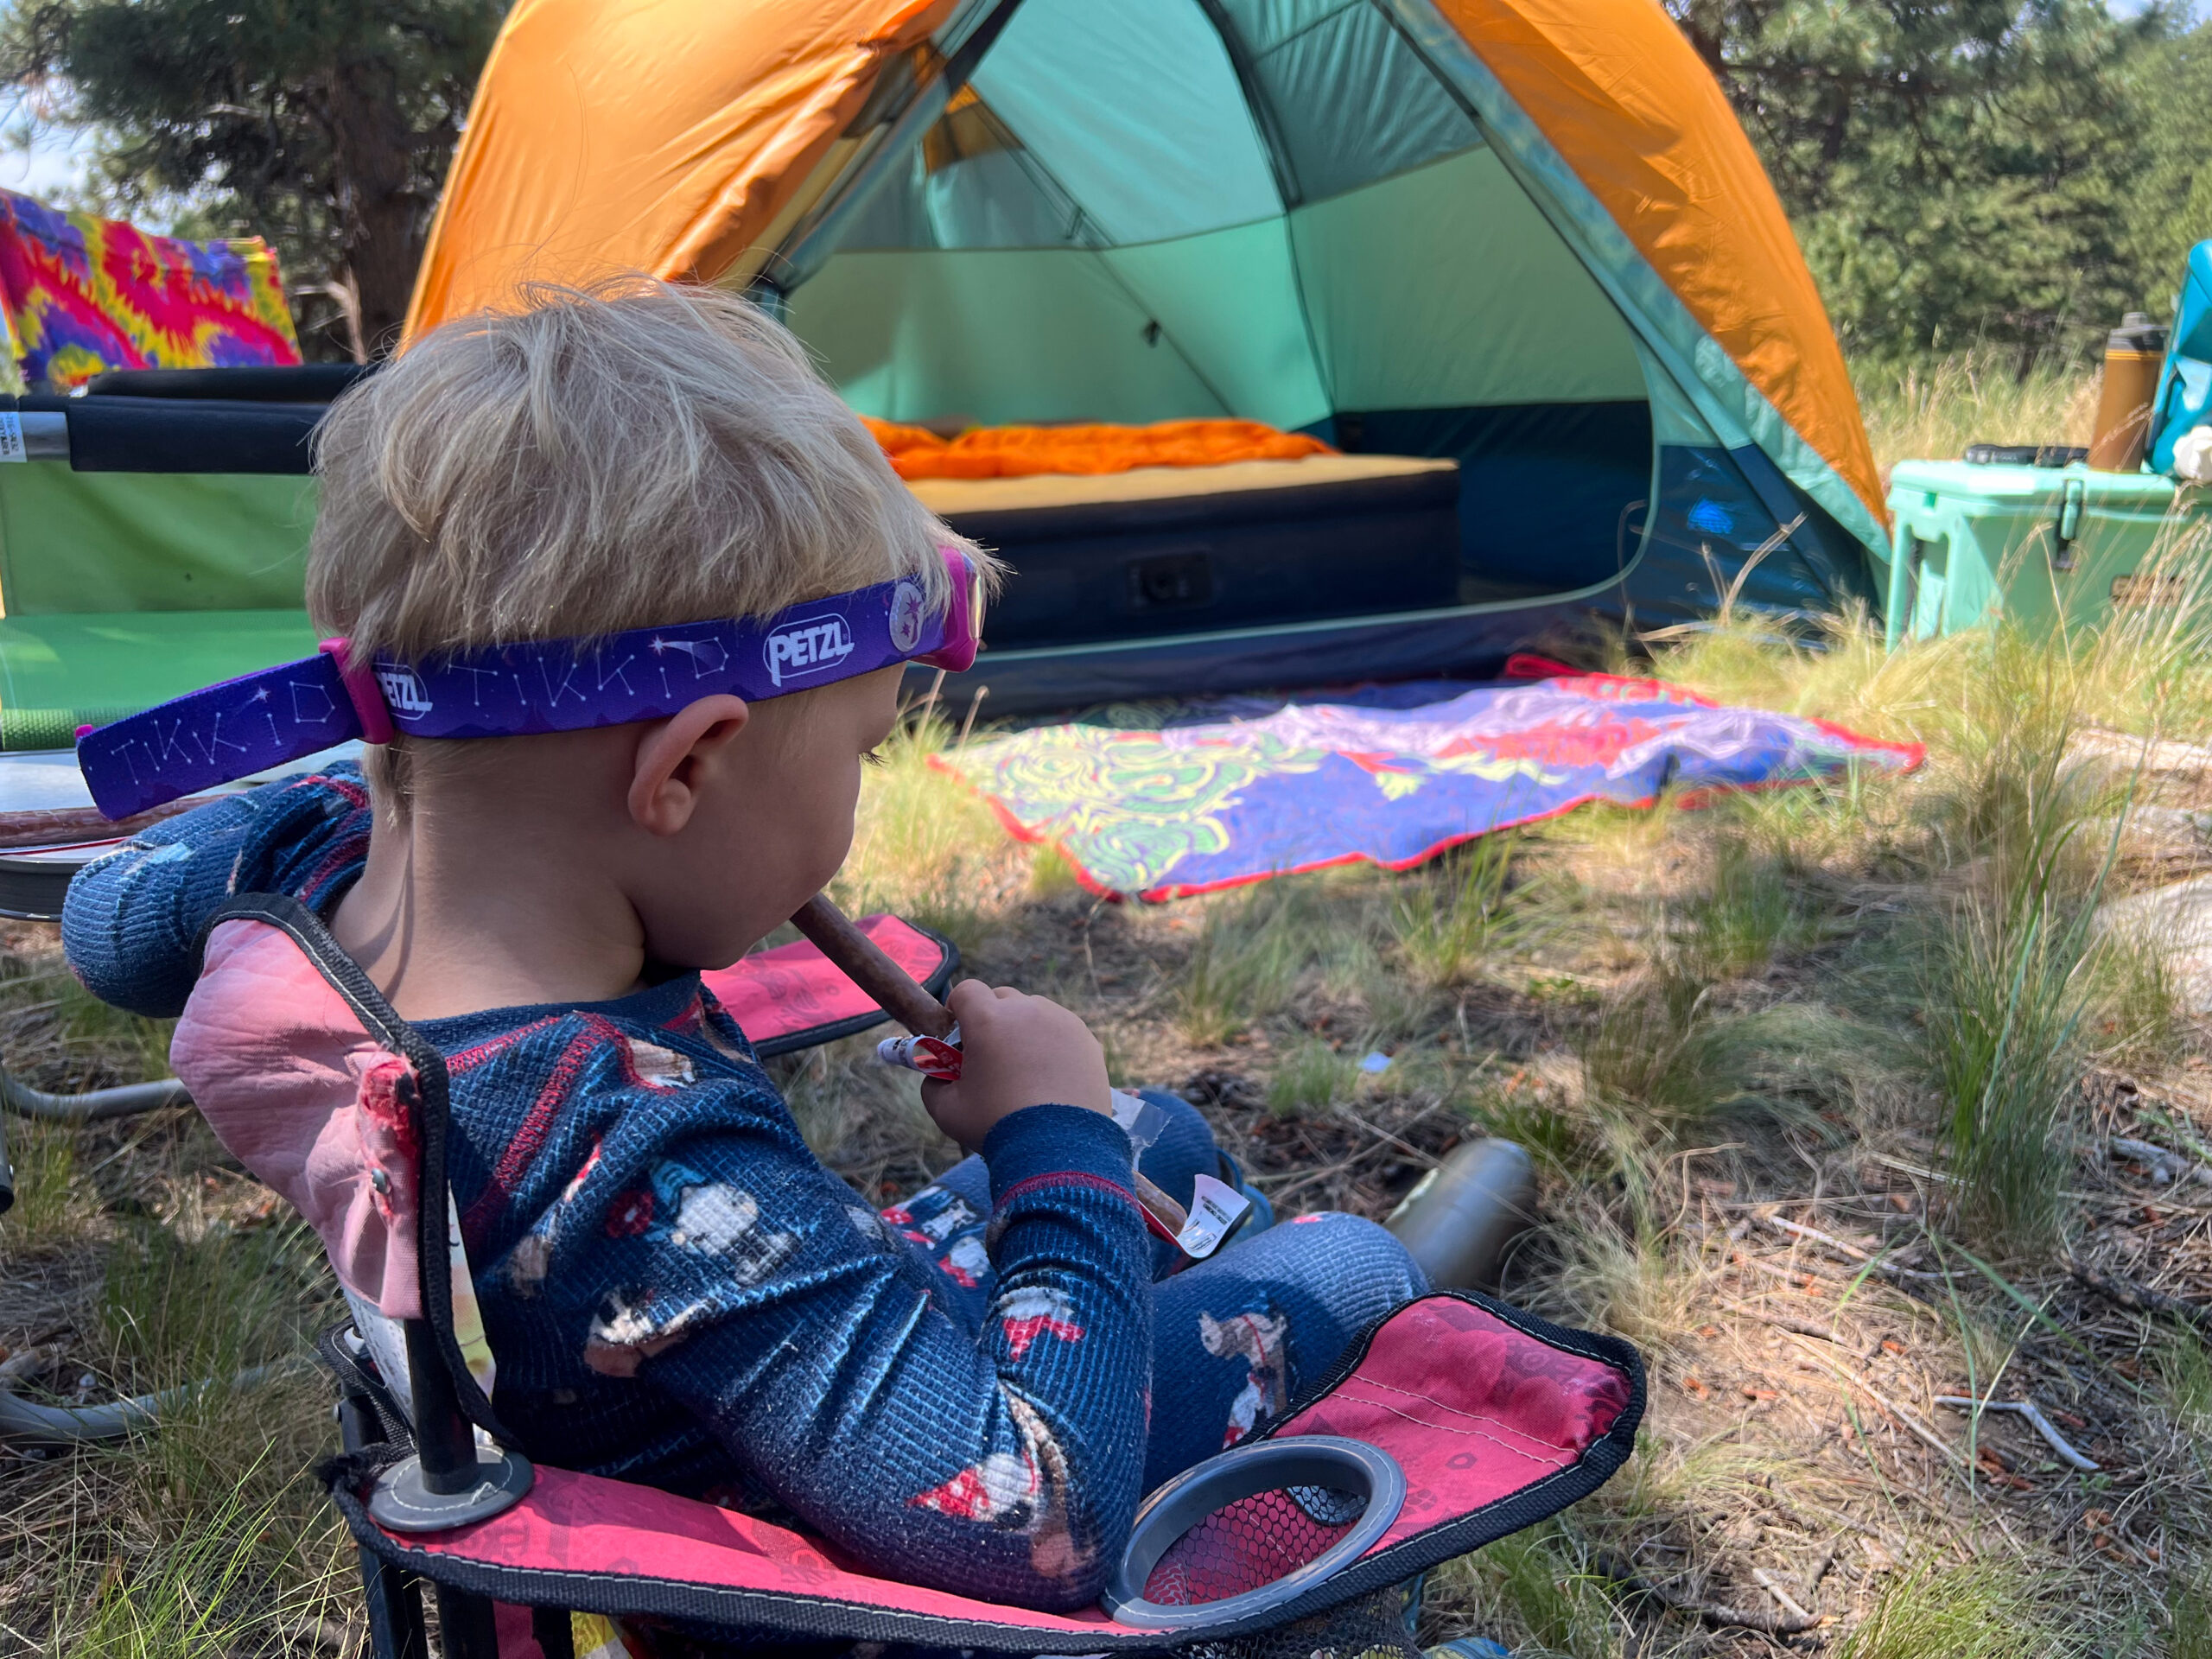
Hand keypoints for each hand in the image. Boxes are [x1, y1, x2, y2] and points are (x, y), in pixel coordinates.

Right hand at [920, 980, 1112, 1150]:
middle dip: (992, 1017)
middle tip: (991, 1053)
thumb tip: (937, 1077)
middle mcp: (1027, 1011)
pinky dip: (1052, 1044)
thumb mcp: (947, 1111)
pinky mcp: (1086, 1039)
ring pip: (1035, 1012)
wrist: (1057, 1149)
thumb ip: (933, 1085)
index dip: (958, 1007)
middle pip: (1002, 997)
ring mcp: (1061, 1022)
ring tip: (1024, 1068)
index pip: (967, 991)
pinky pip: (1061, 1030)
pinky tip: (1050, 1076)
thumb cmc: (996, 1127)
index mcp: (988, 1020)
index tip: (958, 1031)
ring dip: (1024, 1029)